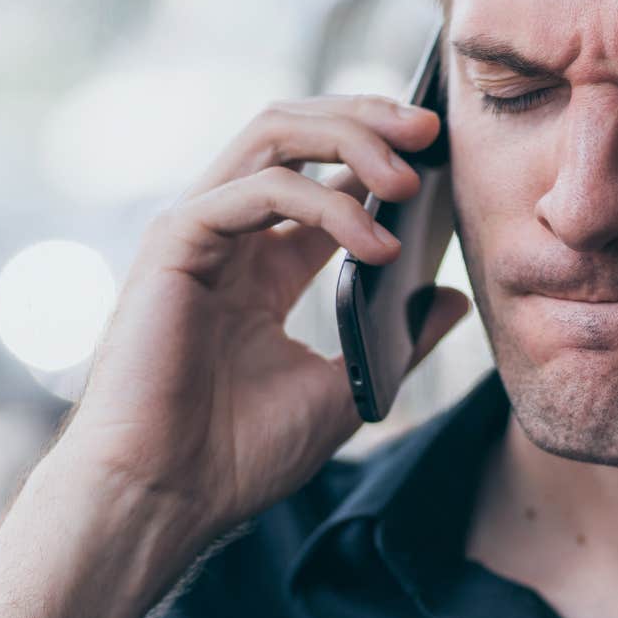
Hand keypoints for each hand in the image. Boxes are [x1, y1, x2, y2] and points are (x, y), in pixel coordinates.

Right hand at [61, 95, 471, 535]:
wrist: (166, 499)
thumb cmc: (236, 457)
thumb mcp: (347, 388)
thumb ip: (398, 337)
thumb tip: (452, 295)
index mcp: (261, 265)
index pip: (321, 172)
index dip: (380, 150)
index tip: (443, 151)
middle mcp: (227, 235)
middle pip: (295, 131)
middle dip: (367, 117)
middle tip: (430, 130)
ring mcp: (197, 232)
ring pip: (272, 135)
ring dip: (350, 140)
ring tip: (409, 177)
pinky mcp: (175, 243)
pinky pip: (257, 188)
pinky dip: (325, 204)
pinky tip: (375, 245)